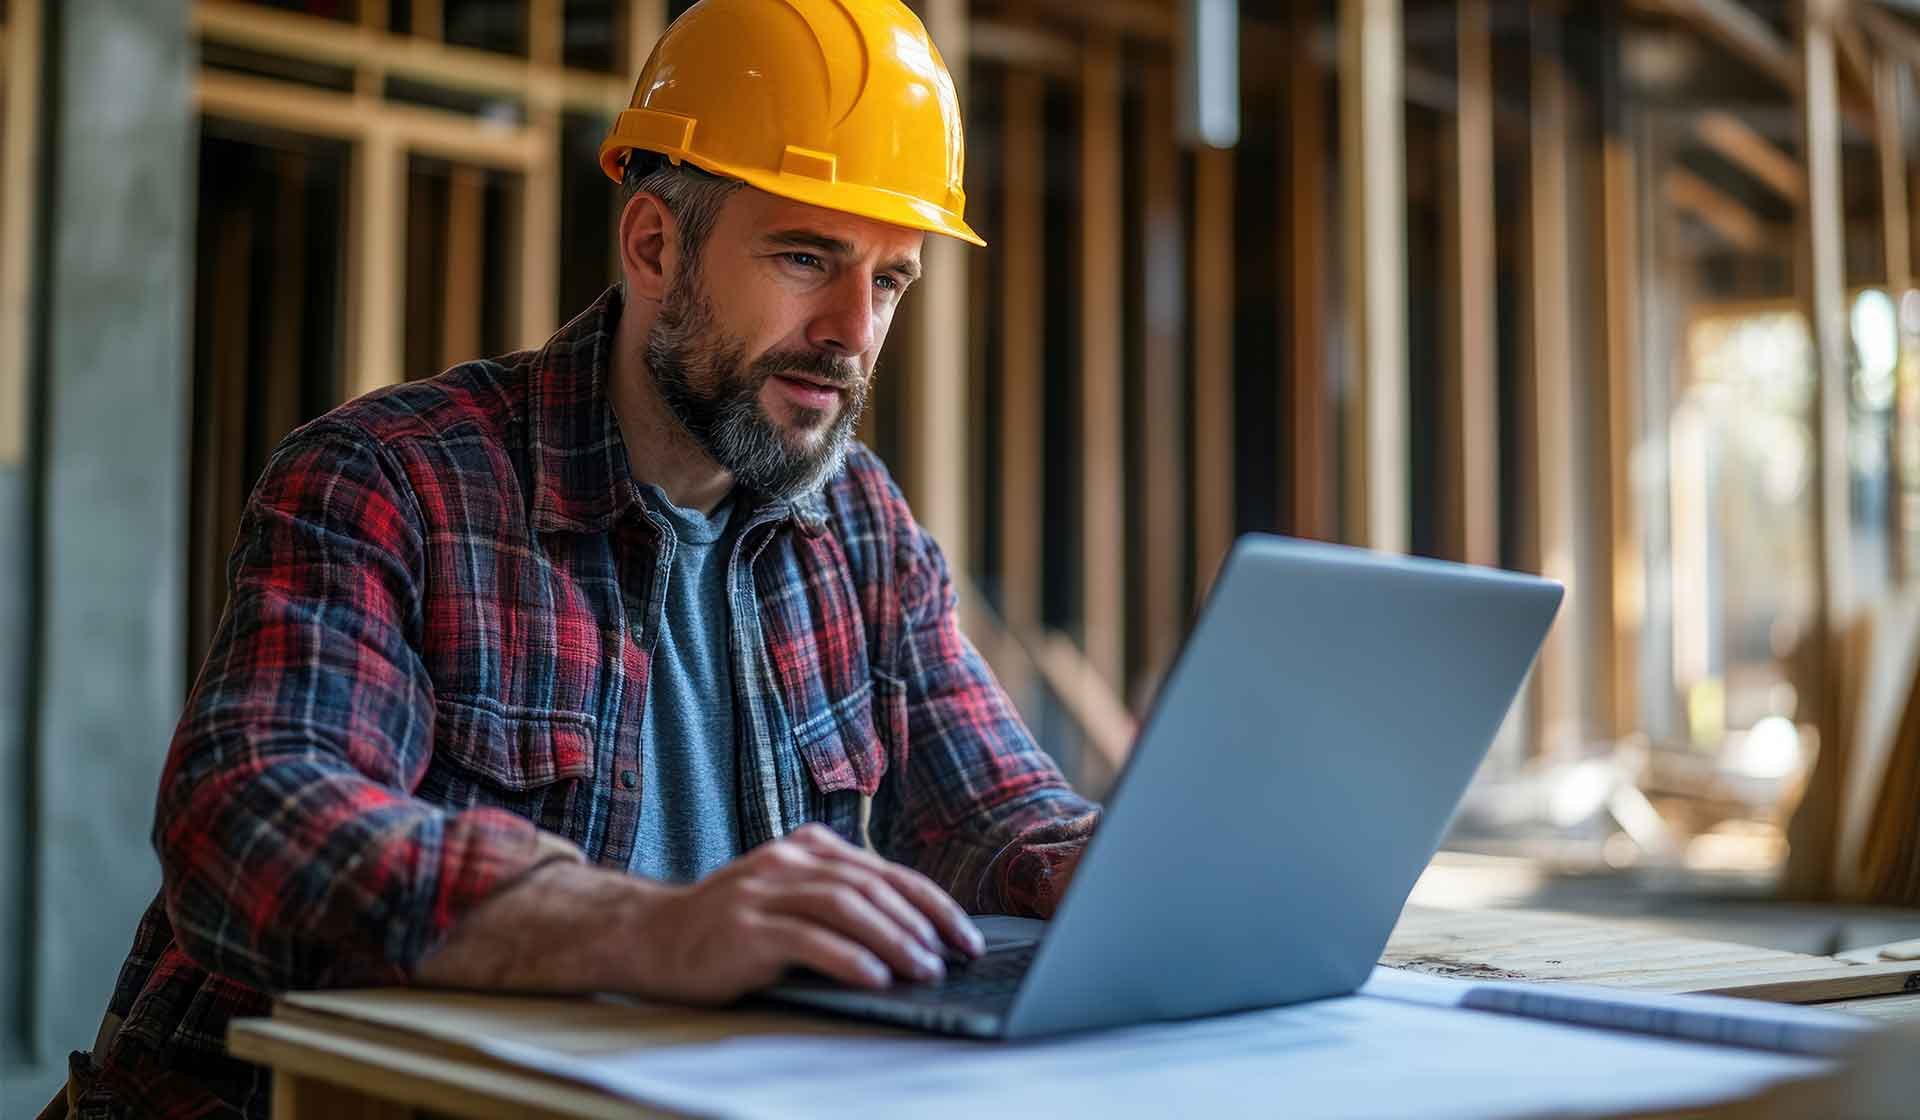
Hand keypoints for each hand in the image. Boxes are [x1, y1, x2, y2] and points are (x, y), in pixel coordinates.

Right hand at [631, 824, 985, 1002]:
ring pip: (846, 906)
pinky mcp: (744, 927)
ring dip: (894, 939)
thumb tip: (915, 937)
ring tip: (925, 968)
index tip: (965, 936)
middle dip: (922, 922)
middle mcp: (787, 860)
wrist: (651, 938)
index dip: (931, 902)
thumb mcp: (787, 900)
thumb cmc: (729, 929)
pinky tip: (877, 977)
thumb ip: (837, 902)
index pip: (884, 871)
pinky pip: (808, 939)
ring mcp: (763, 890)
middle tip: (954, 957)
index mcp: (806, 848)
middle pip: (872, 885)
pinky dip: (849, 958)